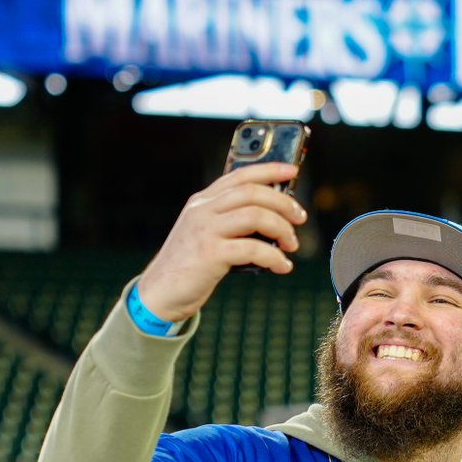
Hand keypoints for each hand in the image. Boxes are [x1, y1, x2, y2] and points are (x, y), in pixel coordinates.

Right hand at [136, 163, 308, 321]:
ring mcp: (205, 230)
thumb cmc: (191, 265)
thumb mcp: (208, 234)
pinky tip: (282, 266)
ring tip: (292, 245)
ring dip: (282, 229)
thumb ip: (232, 221)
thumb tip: (274, 220)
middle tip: (300, 218)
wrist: (161, 291)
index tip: (292, 170)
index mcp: (203, 201)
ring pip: (255, 216)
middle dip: (284, 202)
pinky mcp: (209, 254)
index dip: (269, 169)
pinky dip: (274, 257)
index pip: (239, 175)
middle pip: (252, 192)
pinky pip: (252, 249)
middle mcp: (203, 210)